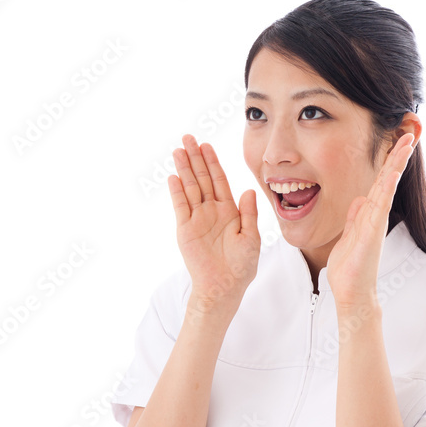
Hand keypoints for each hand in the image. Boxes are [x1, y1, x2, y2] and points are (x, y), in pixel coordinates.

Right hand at [168, 134, 259, 313]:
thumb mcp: (252, 238)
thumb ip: (249, 214)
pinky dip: (177, 192)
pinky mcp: (185, 230)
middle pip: (202, 179)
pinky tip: (174, 177)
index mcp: (229, 211)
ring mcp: (197, 219)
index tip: (207, 146)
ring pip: (190, 188)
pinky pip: (181, 207)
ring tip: (178, 151)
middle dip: (195, 158)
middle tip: (188, 138)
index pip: (219, 181)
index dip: (213, 162)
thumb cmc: (240, 267)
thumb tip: (248, 190)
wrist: (223, 287)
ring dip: (184, 169)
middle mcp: (211, 211)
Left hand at [327, 133, 414, 310]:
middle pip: (388, 179)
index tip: (396, 142)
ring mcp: (376, 222)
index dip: (387, 162)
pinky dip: (386, 188)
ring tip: (406, 143)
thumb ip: (355, 217)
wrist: (351, 292)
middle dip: (398, 156)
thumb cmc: (349, 268)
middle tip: (409, 133)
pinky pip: (380, 205)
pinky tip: (392, 173)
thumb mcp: (348, 235)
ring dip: (396, 164)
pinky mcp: (373, 232)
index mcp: (369, 214)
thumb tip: (359, 200)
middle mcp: (376, 215)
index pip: (379, 182)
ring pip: (387, 187)